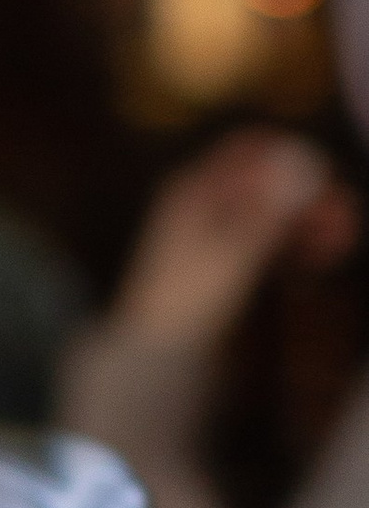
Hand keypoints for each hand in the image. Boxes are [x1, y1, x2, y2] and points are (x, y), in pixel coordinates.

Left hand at [109, 131, 354, 357]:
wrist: (160, 357)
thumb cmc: (186, 303)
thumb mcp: (230, 255)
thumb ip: (265, 212)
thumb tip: (301, 167)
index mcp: (192, 190)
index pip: (248, 149)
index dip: (290, 156)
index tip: (327, 176)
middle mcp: (205, 203)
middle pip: (269, 181)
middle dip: (311, 194)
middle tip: (347, 216)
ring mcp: (220, 231)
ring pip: (276, 212)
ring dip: (311, 220)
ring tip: (344, 240)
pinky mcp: (233, 260)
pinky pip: (273, 239)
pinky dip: (298, 244)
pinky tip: (322, 259)